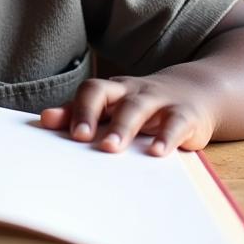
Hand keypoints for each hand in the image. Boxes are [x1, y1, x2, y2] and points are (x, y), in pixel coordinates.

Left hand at [40, 72, 216, 155]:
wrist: (198, 92)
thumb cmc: (145, 105)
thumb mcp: (116, 107)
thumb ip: (81, 113)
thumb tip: (45, 119)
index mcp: (112, 90)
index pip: (87, 91)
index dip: (71, 108)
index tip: (50, 124)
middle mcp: (131, 91)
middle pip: (104, 92)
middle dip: (89, 113)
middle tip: (79, 137)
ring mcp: (158, 101)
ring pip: (137, 107)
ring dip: (122, 127)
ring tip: (110, 148)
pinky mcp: (185, 115)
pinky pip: (175, 123)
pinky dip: (166, 137)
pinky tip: (157, 152)